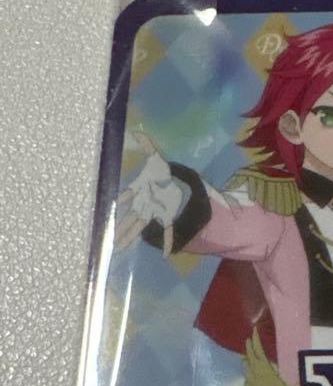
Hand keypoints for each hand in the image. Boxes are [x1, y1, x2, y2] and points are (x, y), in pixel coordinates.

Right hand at [114, 131, 180, 252]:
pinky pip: (167, 231)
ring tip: (118, 250)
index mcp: (140, 191)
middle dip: (119, 229)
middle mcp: (143, 204)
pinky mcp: (166, 216)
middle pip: (129, 219)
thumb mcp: (156, 156)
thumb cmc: (159, 171)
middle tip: (106, 242)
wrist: (172, 181)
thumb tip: (138, 132)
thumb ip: (147, 144)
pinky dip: (168, 242)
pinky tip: (167, 254)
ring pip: (140, 227)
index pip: (128, 197)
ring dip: (131, 238)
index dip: (122, 200)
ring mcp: (153, 212)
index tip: (111, 208)